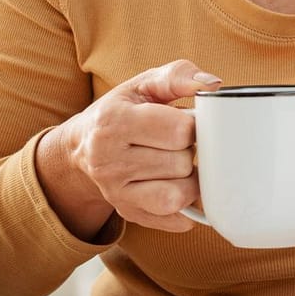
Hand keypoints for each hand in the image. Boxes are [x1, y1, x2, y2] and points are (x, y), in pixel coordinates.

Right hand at [36, 59, 219, 238]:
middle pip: (181, 163)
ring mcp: (116, 192)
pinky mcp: (127, 213)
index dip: (192, 126)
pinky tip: (178, 186)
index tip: (184, 122)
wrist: (82, 147)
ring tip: (177, 164)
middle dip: (188, 151)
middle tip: (176, 144)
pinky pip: (175, 219)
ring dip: (189, 179)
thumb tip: (212, 84)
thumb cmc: (123, 110)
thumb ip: (178, 76)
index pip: (178, 131)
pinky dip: (187, 206)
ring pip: (180, 195)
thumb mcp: (143, 84)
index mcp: (114, 121)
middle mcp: (108, 160)